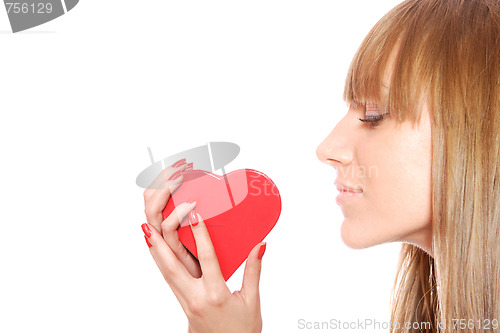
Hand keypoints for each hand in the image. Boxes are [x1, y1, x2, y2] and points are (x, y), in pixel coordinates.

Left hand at [142, 158, 265, 332]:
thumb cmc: (242, 331)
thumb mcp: (252, 301)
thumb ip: (254, 271)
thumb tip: (260, 246)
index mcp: (216, 295)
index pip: (207, 258)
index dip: (201, 235)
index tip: (195, 214)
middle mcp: (196, 297)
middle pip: (172, 265)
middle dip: (160, 242)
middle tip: (150, 221)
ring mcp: (186, 302)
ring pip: (166, 272)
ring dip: (155, 250)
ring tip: (147, 230)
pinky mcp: (184, 304)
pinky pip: (169, 280)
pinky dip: (161, 263)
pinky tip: (158, 251)